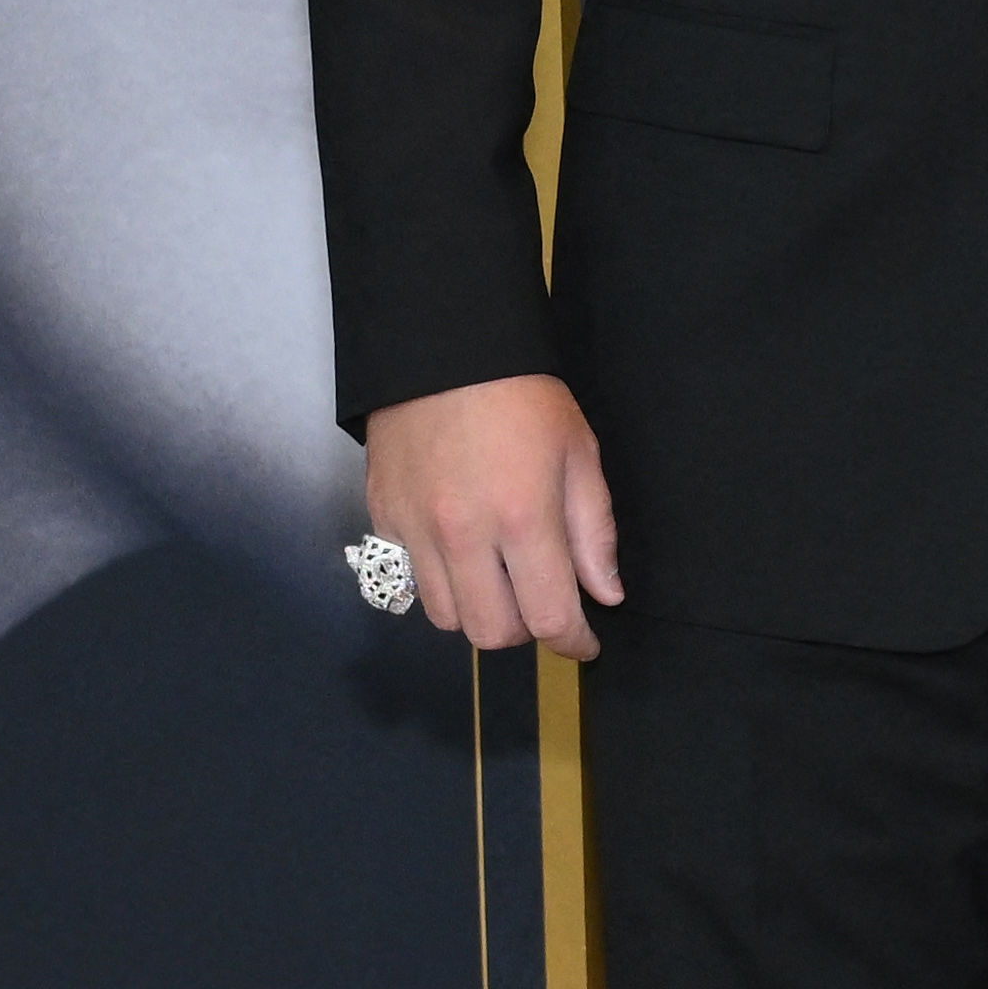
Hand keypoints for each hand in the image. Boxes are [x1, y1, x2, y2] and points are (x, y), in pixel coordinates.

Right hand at [365, 373, 623, 654]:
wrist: (441, 347)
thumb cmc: (523, 396)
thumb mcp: (579, 452)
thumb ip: (593, 531)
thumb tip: (604, 595)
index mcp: (522, 517)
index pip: (547, 618)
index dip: (573, 640)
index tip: (584, 641)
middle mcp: (462, 536)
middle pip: (492, 633)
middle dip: (525, 628)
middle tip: (540, 599)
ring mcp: (415, 531)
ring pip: (448, 618)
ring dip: (481, 610)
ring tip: (498, 576)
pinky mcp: (382, 520)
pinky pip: (411, 583)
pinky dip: (441, 584)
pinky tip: (459, 552)